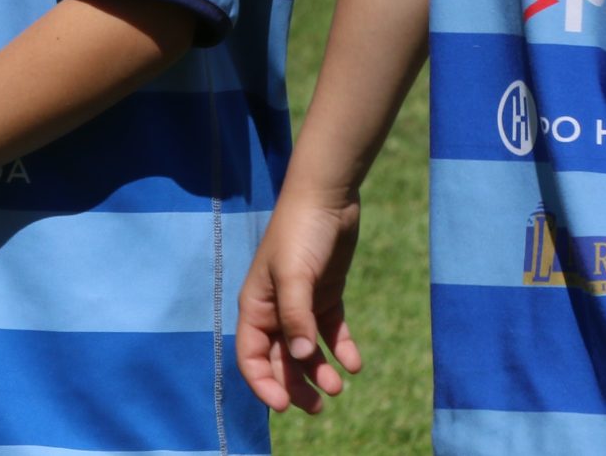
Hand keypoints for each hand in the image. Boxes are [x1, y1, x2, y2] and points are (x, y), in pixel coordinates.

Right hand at [234, 190, 365, 413]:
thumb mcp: (295, 275)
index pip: (250, 356)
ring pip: (306, 350)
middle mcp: (275, 309)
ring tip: (339, 387)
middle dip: (295, 386)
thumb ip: (296, 317)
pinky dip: (341, 349)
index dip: (263, 384)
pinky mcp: (326, 295)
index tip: (285, 405)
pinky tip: (354, 363)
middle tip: (318, 407)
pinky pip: (331, 332)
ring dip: (319, 371)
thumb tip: (299, 357)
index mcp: (256, 306)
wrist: (326, 197)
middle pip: (279, 360)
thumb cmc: (300, 233)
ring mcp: (301, 303)